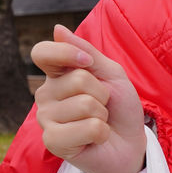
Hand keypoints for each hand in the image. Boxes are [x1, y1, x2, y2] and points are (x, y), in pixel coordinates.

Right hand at [29, 24, 144, 172]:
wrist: (129, 144)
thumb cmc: (119, 108)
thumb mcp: (110, 74)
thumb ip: (87, 52)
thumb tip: (57, 29)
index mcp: (56, 75)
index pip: (42, 52)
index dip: (66, 53)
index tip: (87, 62)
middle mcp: (45, 94)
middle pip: (77, 79)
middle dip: (102, 93)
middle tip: (102, 107)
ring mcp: (46, 118)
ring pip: (85, 104)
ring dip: (102, 115)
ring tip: (98, 123)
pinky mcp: (52, 141)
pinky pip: (87, 128)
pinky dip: (101, 132)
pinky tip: (94, 139)